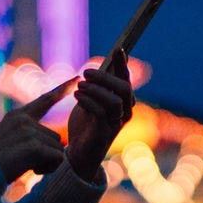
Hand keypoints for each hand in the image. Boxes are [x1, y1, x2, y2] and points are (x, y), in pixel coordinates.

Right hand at [0, 78, 72, 183]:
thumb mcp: (9, 140)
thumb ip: (29, 134)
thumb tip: (58, 140)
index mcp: (17, 116)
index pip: (44, 100)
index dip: (61, 89)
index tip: (75, 78)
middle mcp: (23, 119)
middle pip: (55, 137)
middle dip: (47, 153)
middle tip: (25, 162)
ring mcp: (28, 131)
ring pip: (57, 149)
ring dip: (47, 162)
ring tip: (25, 166)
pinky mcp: (33, 146)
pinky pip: (57, 158)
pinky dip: (48, 168)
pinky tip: (31, 171)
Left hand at [65, 64, 134, 181]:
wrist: (77, 154)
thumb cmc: (84, 125)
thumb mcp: (90, 100)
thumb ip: (97, 86)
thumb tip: (100, 64)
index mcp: (122, 102)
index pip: (126, 79)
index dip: (123, 64)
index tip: (118, 48)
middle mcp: (124, 112)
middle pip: (124, 88)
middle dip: (105, 77)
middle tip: (85, 72)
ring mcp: (117, 123)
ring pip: (115, 100)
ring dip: (96, 89)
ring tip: (79, 87)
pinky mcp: (105, 133)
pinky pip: (102, 112)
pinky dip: (89, 101)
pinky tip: (77, 97)